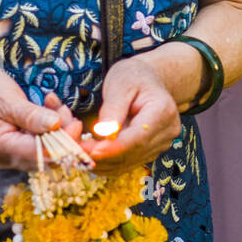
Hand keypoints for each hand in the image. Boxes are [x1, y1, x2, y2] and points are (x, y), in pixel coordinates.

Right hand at [0, 63, 77, 171]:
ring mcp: (12, 155)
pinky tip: (49, 107)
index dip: (63, 143)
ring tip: (54, 103)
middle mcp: (6, 157)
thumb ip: (31, 115)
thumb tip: (55, 125)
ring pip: (49, 149)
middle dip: (64, 133)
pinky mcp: (18, 148)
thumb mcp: (7, 99)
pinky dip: (52, 126)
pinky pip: (43, 142)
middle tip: (64, 110)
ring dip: (60, 127)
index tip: (76, 124)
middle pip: (47, 156)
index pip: (40, 154)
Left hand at [77, 56, 182, 173]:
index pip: (139, 137)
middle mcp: (167, 132)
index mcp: (163, 112)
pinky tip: (91, 155)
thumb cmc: (133, 77)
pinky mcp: (150, 152)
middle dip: (102, 155)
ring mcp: (161, 144)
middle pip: (133, 153)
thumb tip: (103, 135)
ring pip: (128, 163)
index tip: (91, 150)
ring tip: (79, 151)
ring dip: (102, 162)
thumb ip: (113, 109)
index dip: (114, 147)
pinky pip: (127, 164)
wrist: (147, 80)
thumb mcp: (120, 84)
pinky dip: (108, 163)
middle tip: (74, 150)